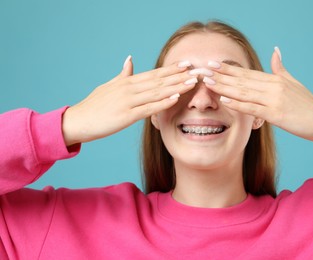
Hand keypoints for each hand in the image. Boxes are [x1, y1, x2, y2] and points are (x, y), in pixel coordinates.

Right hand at [62, 57, 196, 145]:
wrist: (79, 120)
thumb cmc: (95, 105)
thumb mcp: (109, 85)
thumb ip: (123, 73)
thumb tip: (130, 59)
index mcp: (127, 82)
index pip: (154, 74)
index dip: (171, 69)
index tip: (187, 64)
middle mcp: (129, 88)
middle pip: (159, 81)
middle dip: (179, 76)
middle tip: (197, 71)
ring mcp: (128, 101)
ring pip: (157, 93)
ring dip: (176, 87)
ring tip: (192, 83)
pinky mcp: (126, 116)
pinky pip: (148, 108)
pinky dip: (162, 103)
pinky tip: (175, 98)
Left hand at [204, 48, 312, 143]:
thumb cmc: (307, 103)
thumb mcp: (293, 82)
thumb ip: (280, 68)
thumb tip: (275, 51)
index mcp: (275, 79)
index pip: (247, 72)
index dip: (229, 68)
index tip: (213, 64)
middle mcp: (273, 86)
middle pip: (242, 80)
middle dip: (221, 76)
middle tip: (204, 71)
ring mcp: (274, 100)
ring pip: (244, 92)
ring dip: (224, 87)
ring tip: (209, 83)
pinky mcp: (276, 114)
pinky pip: (252, 108)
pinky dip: (237, 103)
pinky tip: (224, 99)